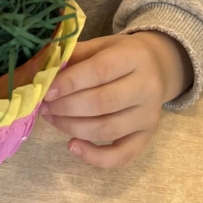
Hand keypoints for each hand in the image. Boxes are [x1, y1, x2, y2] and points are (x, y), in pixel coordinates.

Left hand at [41, 31, 192, 168]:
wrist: (157, 67)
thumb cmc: (120, 55)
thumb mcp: (100, 45)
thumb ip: (75, 55)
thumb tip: (45, 71)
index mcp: (134, 57)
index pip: (100, 71)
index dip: (70, 83)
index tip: (46, 91)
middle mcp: (147, 87)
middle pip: (102, 103)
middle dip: (67, 107)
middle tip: (44, 106)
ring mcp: (148, 115)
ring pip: (107, 129)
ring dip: (73, 128)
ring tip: (51, 118)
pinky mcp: (147, 137)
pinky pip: (121, 155)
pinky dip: (95, 156)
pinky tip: (72, 146)